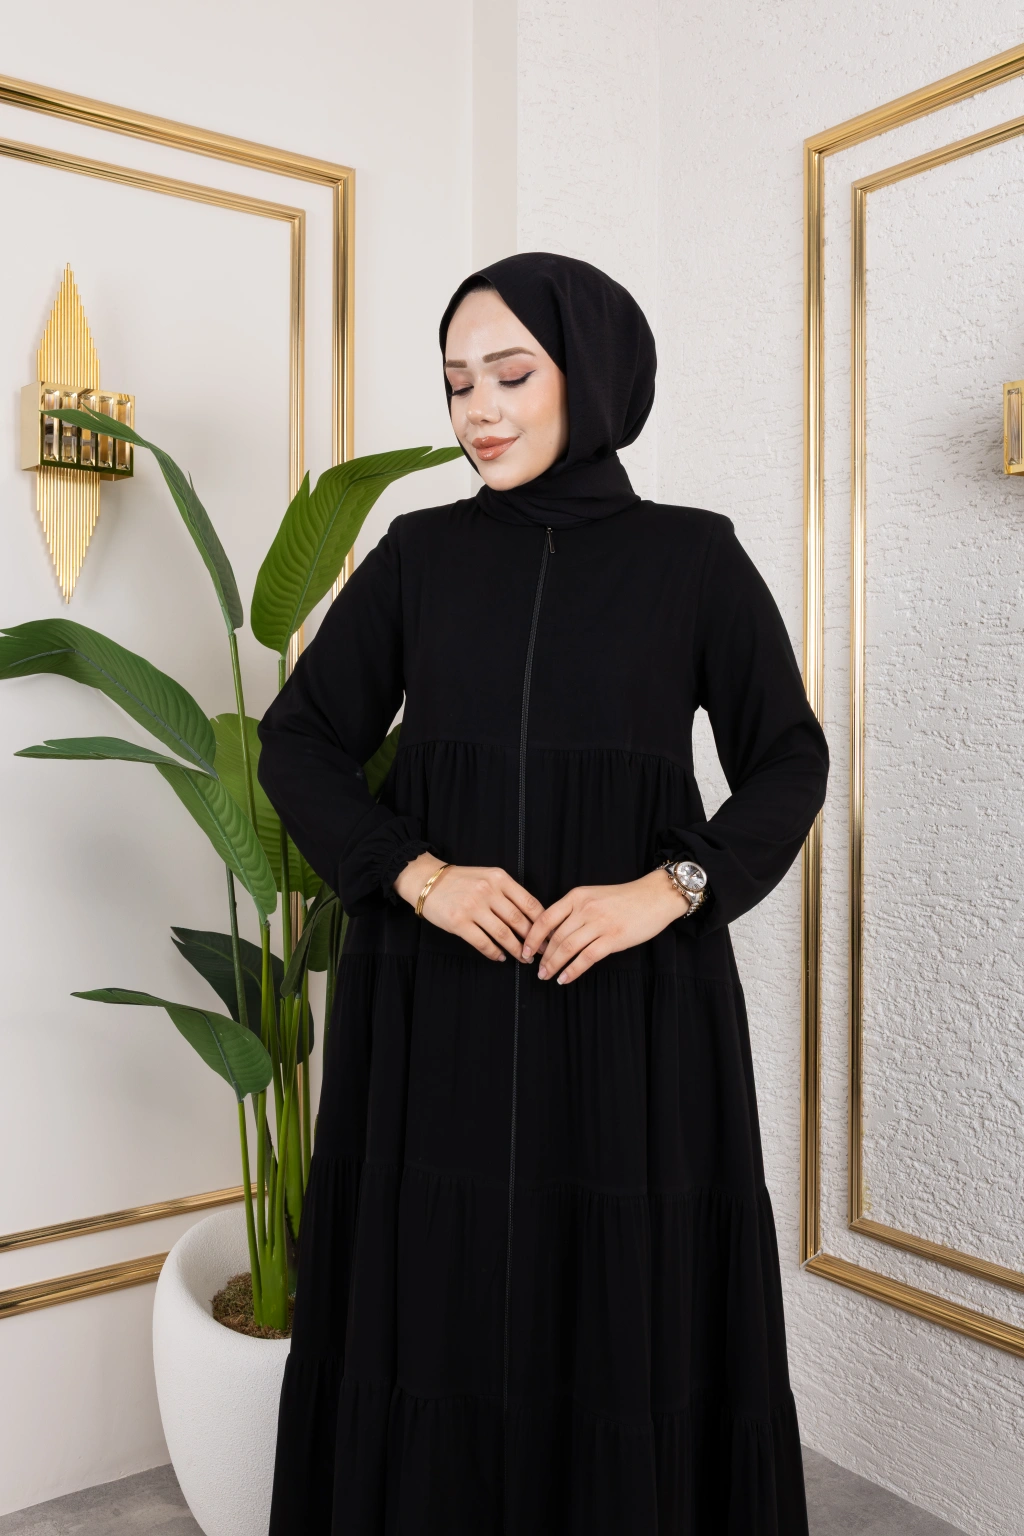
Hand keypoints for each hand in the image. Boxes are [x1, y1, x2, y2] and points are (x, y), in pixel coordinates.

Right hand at [393, 853, 543, 961]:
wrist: (427, 881)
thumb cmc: (460, 881)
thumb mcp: (487, 877)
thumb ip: (507, 892)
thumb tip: (532, 916)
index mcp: (499, 878)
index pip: (529, 902)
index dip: (542, 922)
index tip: (549, 934)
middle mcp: (488, 891)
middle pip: (519, 920)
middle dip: (533, 940)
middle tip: (540, 952)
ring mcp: (472, 907)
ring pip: (503, 934)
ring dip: (516, 949)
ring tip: (523, 958)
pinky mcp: (459, 922)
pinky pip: (483, 942)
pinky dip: (495, 953)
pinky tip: (500, 957)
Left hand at [521, 870, 690, 984]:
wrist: (655, 896)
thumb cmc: (625, 898)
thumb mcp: (594, 895)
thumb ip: (574, 910)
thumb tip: (554, 933)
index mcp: (577, 896)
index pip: (545, 918)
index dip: (532, 938)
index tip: (526, 951)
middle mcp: (585, 908)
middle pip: (555, 937)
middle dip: (543, 957)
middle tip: (537, 970)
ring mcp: (599, 923)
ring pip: (567, 948)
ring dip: (554, 965)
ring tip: (546, 976)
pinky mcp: (613, 938)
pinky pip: (586, 957)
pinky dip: (573, 970)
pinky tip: (565, 978)